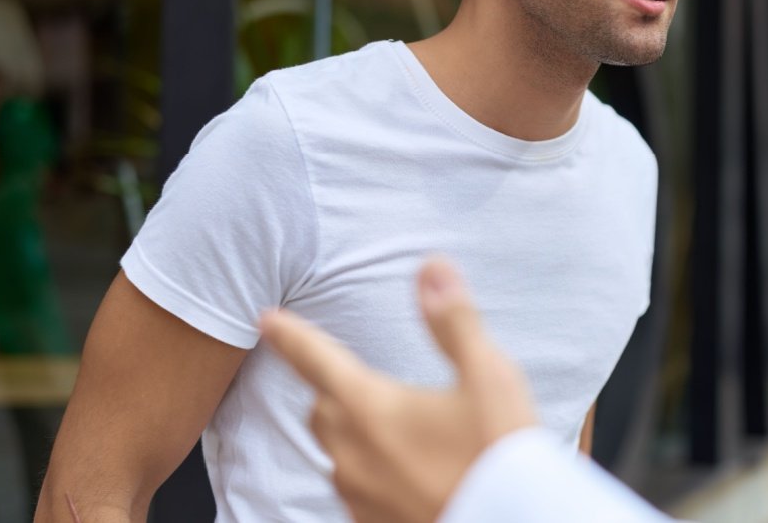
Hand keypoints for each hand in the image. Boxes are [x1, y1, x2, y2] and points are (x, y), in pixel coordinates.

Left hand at [260, 258, 538, 522]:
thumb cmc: (500, 454)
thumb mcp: (488, 377)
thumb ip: (454, 321)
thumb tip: (430, 269)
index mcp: (371, 409)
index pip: (316, 360)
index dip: (289, 336)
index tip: (267, 319)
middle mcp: (353, 456)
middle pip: (323, 410)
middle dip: (331, 389)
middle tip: (358, 379)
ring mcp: (360, 497)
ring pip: (337, 454)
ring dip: (353, 434)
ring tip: (395, 428)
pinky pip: (357, 490)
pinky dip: (372, 471)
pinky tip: (407, 470)